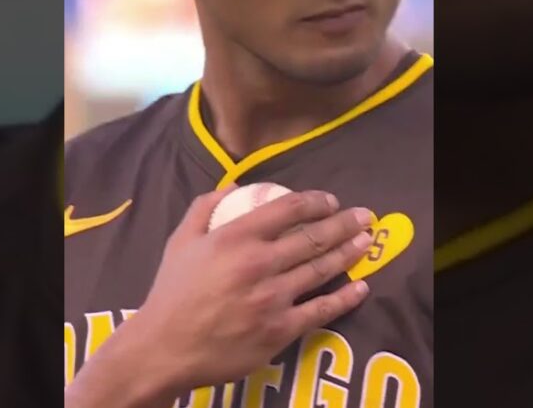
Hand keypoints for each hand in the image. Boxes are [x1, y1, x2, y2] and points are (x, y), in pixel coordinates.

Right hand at [127, 188, 373, 393]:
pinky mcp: (280, 330)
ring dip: (349, 253)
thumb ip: (205, 206)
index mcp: (235, 237)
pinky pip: (321, 310)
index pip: (288, 209)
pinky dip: (345, 297)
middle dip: (345, 223)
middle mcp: (259, 263)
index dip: (316, 201)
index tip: (331, 201)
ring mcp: (272, 298)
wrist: (164, 347)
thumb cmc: (172, 292)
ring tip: (367, 242)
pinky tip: (361, 287)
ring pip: (321, 269)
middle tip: (365, 216)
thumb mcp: (180, 240)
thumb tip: (236, 185)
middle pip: (313, 237)